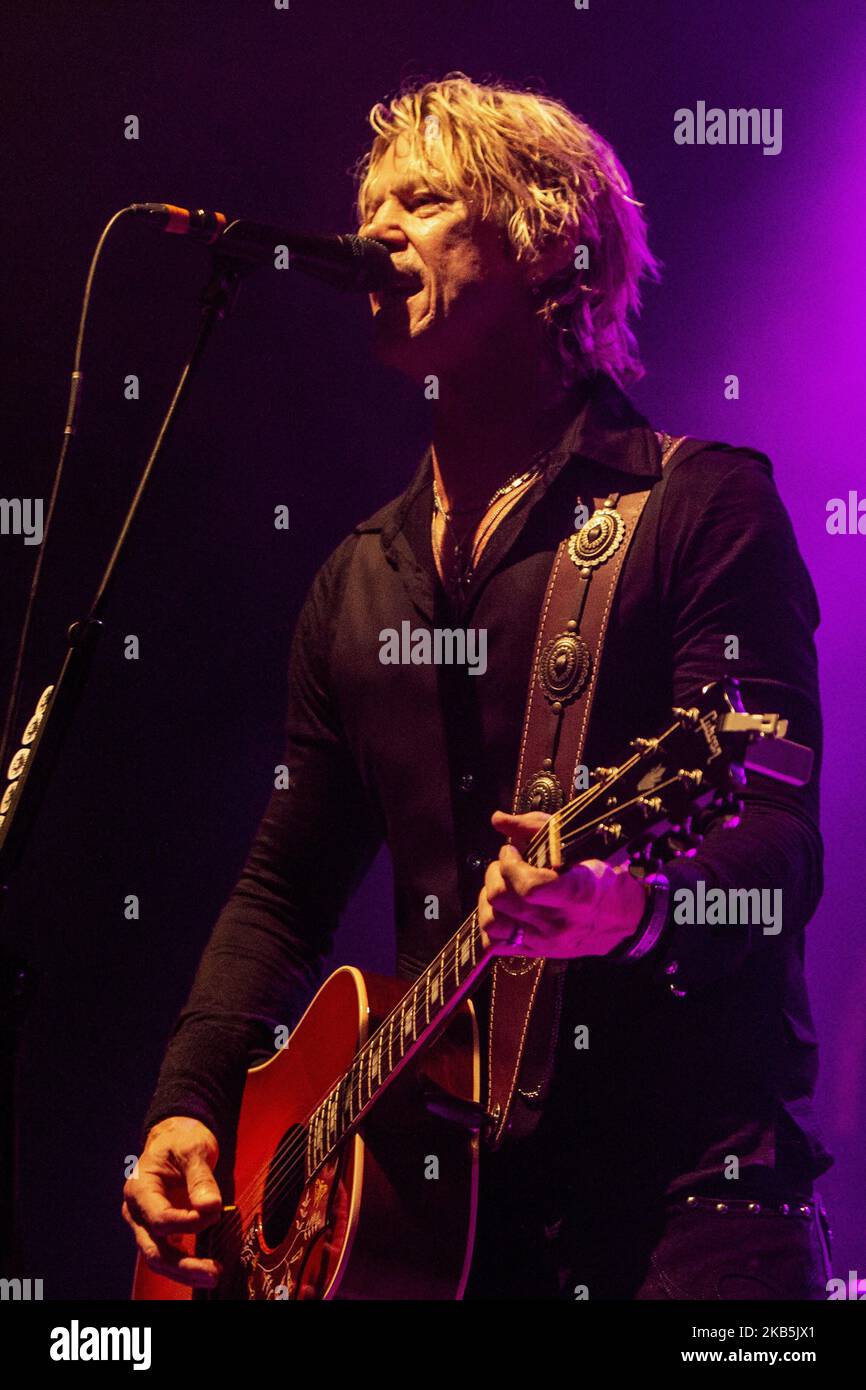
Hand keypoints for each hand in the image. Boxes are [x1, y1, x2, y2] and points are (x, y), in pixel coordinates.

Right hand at [122, 1116, 222, 1288]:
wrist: (176, 1137)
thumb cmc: (181, 1139)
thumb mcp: (193, 1150)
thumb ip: (201, 1179)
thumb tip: (211, 1207)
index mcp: (139, 1189)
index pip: (160, 1219)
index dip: (188, 1223)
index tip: (215, 1213)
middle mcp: (136, 1212)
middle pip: (154, 1250)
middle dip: (184, 1266)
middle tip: (214, 1271)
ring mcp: (145, 1224)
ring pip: (159, 1258)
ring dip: (186, 1271)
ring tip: (213, 1274)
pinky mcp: (159, 1231)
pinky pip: (169, 1253)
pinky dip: (186, 1263)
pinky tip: (206, 1268)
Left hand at [477, 810, 648, 959]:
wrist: (623, 920)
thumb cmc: (604, 879)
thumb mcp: (583, 846)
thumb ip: (538, 828)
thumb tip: (498, 819)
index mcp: (576, 894)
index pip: (528, 887)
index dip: (511, 865)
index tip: (513, 851)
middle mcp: (558, 923)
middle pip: (503, 900)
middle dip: (496, 873)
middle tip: (507, 863)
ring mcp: (545, 942)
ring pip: (492, 923)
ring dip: (489, 899)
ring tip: (503, 885)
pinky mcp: (536, 953)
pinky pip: (494, 944)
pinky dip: (491, 924)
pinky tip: (504, 909)